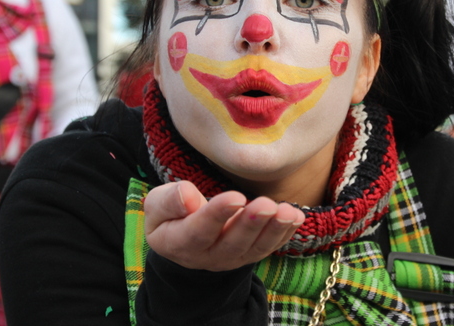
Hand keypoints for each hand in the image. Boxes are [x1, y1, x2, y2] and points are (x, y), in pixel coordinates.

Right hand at [144, 181, 304, 270]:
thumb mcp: (158, 205)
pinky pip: (269, 247)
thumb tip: (187, 195)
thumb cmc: (172, 214)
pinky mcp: (251, 253)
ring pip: (255, 248)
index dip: (217, 215)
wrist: (185, 237)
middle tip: (266, 205)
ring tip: (287, 212)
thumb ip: (168, 200)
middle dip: (251, 224)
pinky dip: (285, 233)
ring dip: (274, 230)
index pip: (199, 231)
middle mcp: (208, 256)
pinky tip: (296, 216)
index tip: (235, 197)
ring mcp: (233, 258)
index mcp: (180, 242)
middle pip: (232, 243)